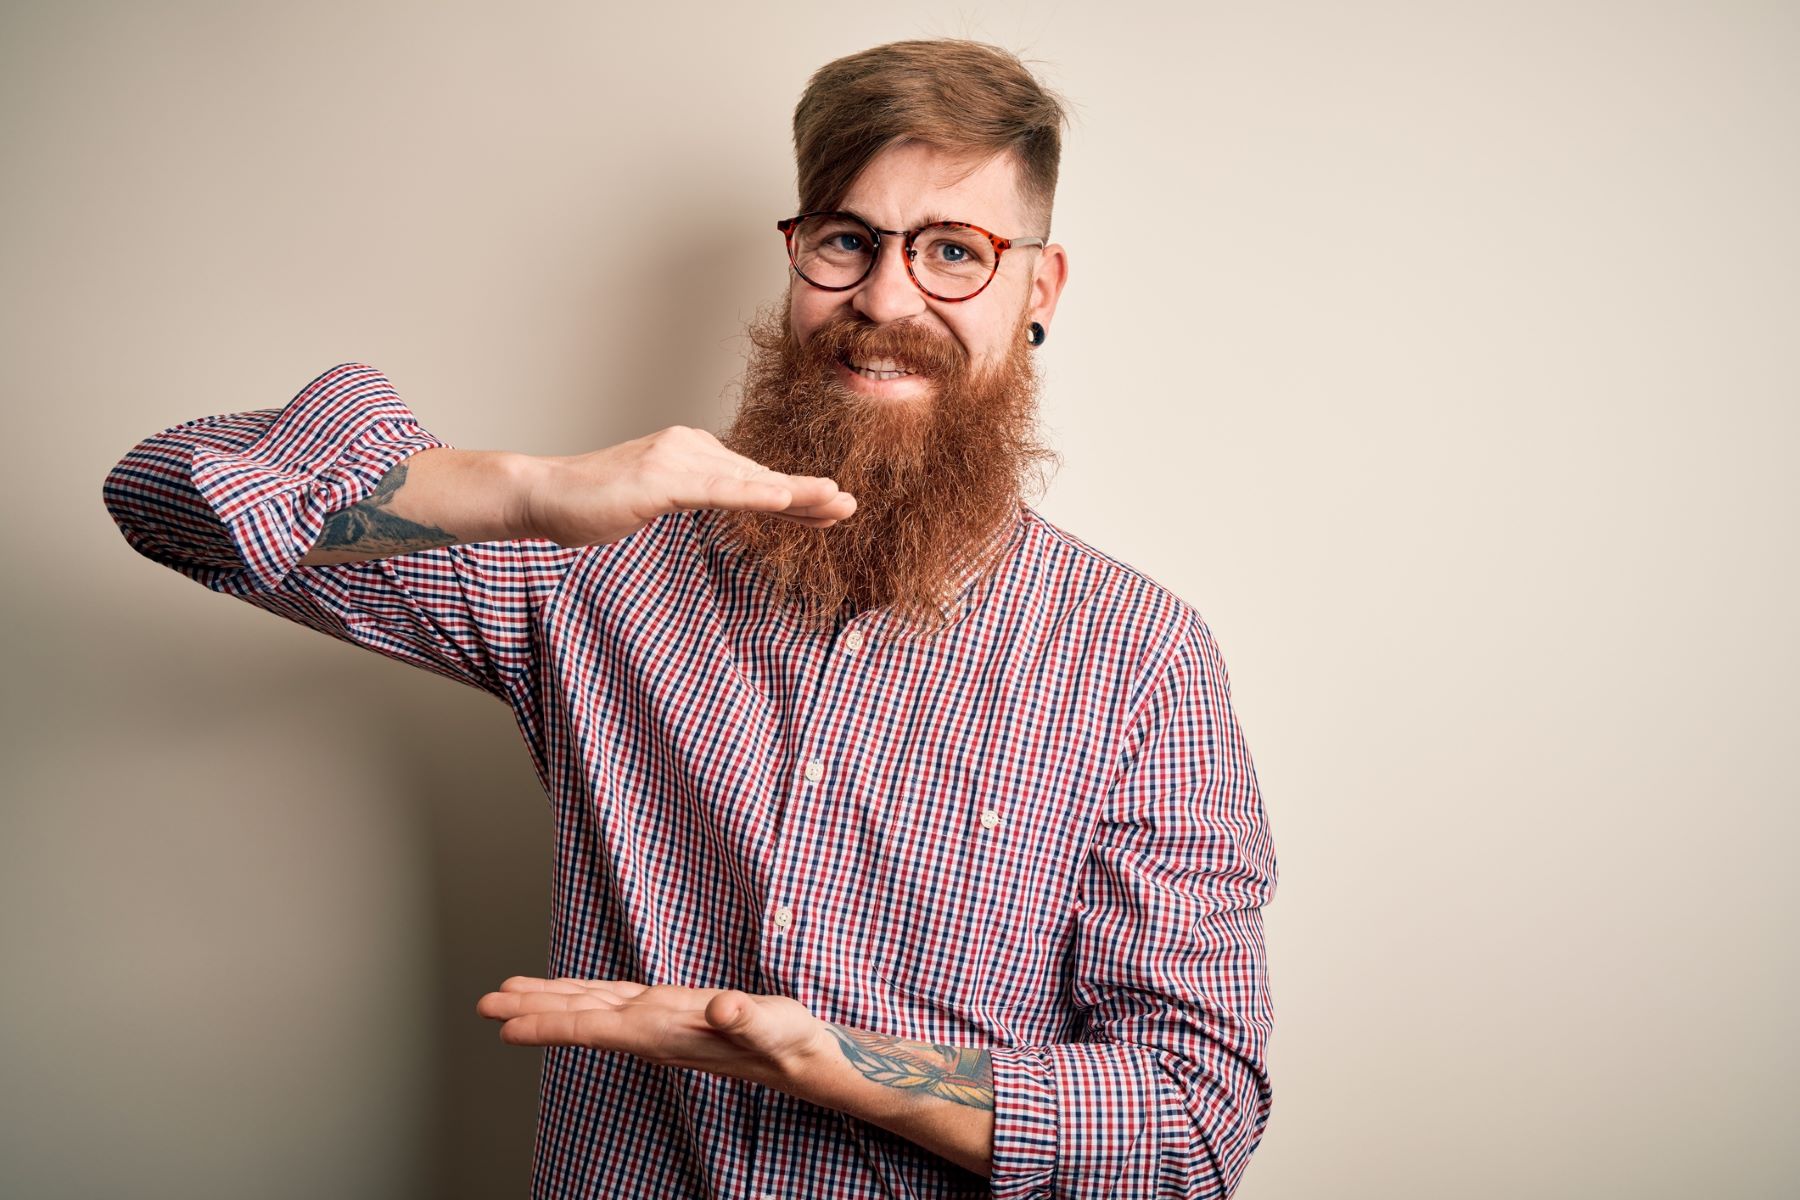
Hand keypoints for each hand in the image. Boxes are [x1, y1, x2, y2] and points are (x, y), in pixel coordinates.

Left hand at [475, 977, 831, 1093]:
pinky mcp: (671, 1013)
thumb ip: (746, 1017)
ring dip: (550, 999)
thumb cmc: (789, 1043)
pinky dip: (584, 993)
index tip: (504, 1026)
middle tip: (484, 1004)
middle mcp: (653, 1031)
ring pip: (592, 1007)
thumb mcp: (773, 1025)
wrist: (804, 1060)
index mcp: (665, 1032)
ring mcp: (659, 1023)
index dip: (548, 1024)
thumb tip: (722, 1007)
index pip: (595, 1028)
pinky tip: (574, 992)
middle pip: (581, 1017)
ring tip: (510, 993)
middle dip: (531, 1011)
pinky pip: (613, 1001)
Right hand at [517, 426, 855, 547]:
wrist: (543, 494)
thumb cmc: (593, 503)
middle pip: (760, 476)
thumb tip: (723, 503)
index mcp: (692, 452)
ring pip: (748, 481)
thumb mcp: (656, 502)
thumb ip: (692, 498)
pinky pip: (716, 490)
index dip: (795, 496)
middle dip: (807, 495)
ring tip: (837, 504)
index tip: (832, 510)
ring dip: (796, 494)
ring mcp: (676, 460)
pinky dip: (753, 494)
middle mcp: (690, 447)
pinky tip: (784, 499)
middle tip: (851, 506)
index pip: (754, 477)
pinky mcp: (660, 479)